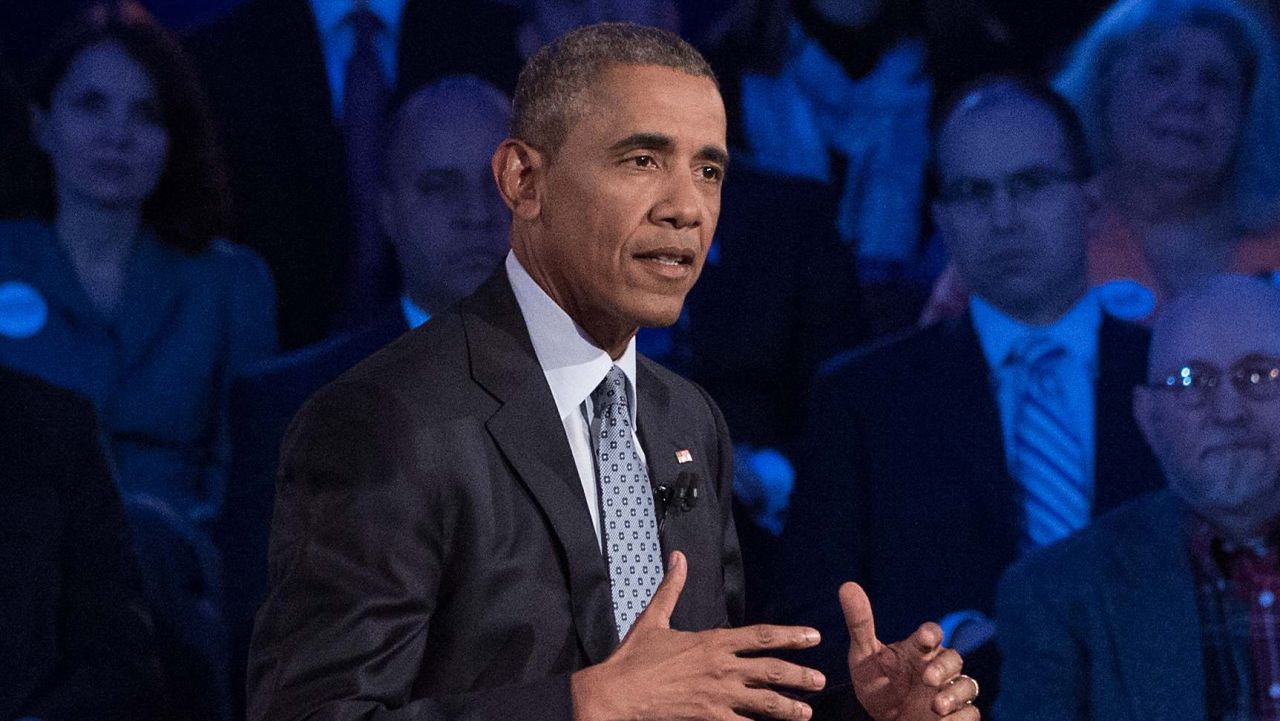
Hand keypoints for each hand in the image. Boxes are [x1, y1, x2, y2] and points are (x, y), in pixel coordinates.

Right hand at [572, 551, 826, 720]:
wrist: (617, 693)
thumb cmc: (634, 658)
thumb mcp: (654, 617)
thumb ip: (672, 587)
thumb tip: (678, 557)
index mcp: (713, 641)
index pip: (762, 636)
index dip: (792, 636)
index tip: (814, 637)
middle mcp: (722, 667)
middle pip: (772, 670)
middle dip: (800, 675)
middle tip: (821, 680)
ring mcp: (718, 695)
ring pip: (764, 702)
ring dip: (789, 707)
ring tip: (807, 712)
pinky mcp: (709, 717)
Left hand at [842, 583, 978, 720]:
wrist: (883, 718)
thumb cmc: (877, 681)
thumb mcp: (864, 655)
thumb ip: (859, 624)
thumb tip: (847, 586)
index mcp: (918, 649)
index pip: (931, 634)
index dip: (930, 634)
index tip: (924, 637)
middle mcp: (938, 667)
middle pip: (954, 659)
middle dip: (944, 668)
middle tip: (928, 678)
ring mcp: (949, 691)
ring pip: (966, 686)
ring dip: (954, 695)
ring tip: (936, 706)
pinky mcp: (956, 716)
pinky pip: (969, 715)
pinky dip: (960, 718)